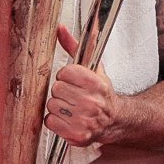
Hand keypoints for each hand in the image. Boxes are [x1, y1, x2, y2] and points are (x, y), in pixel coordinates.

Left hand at [44, 26, 117, 146]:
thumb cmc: (101, 93)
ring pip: (51, 106)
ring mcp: (85, 120)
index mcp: (96, 83)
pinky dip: (56, 121)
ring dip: (58, 106)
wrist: (113, 120)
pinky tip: (68, 119)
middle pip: (56, 89)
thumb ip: (74, 46)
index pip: (65, 73)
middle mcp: (92, 102)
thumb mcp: (93, 67)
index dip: (66, 76)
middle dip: (62, 91)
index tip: (74, 81)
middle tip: (73, 96)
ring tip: (71, 107)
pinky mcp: (77, 135)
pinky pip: (50, 122)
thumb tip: (60, 28)